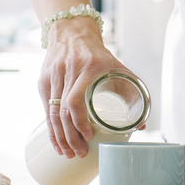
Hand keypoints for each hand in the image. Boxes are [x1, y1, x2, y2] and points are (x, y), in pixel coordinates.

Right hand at [36, 17, 143, 158]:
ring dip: (59, 137)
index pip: (76, 100)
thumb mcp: (117, 66)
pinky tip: (56, 141)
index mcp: (88, 67)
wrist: (72, 31)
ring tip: (67, 154)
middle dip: (70, 137)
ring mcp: (53, 76)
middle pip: (63, 111)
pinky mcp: (43, 80)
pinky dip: (51, 128)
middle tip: (79, 154)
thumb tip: (141, 126)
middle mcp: (68, 71)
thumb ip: (132, 91)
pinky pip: (46, 108)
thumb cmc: (99, 54)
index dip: (80, 122)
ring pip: (52, 113)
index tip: (89, 137)